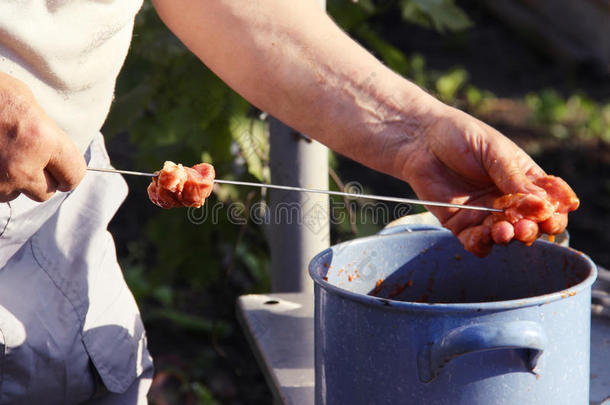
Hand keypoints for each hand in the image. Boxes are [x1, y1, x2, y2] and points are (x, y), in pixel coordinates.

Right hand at [0, 72, 85, 201]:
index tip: (64, 171)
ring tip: (2, 155)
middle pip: (46, 192)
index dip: (70, 172)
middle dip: (40, 179)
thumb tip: (57, 153)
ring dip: (14, 181)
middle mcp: (23, 165)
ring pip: (17, 194)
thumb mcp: (25, 101)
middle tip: (29, 160)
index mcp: (42, 139)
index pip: (75, 174)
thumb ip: (45, 130)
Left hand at [400, 102, 575, 256]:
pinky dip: (481, 244)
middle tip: (527, 226)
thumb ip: (514, 178)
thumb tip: (543, 203)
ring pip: (505, 237)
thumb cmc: (460, 136)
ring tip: (504, 231)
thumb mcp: (493, 151)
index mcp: (523, 179)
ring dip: (509, 238)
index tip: (551, 214)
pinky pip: (476, 243)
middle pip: (531, 224)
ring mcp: (484, 214)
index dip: (554, 211)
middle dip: (533, 229)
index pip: (548, 201)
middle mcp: (507, 200)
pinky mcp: (460, 224)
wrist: (420, 141)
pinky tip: (481, 236)